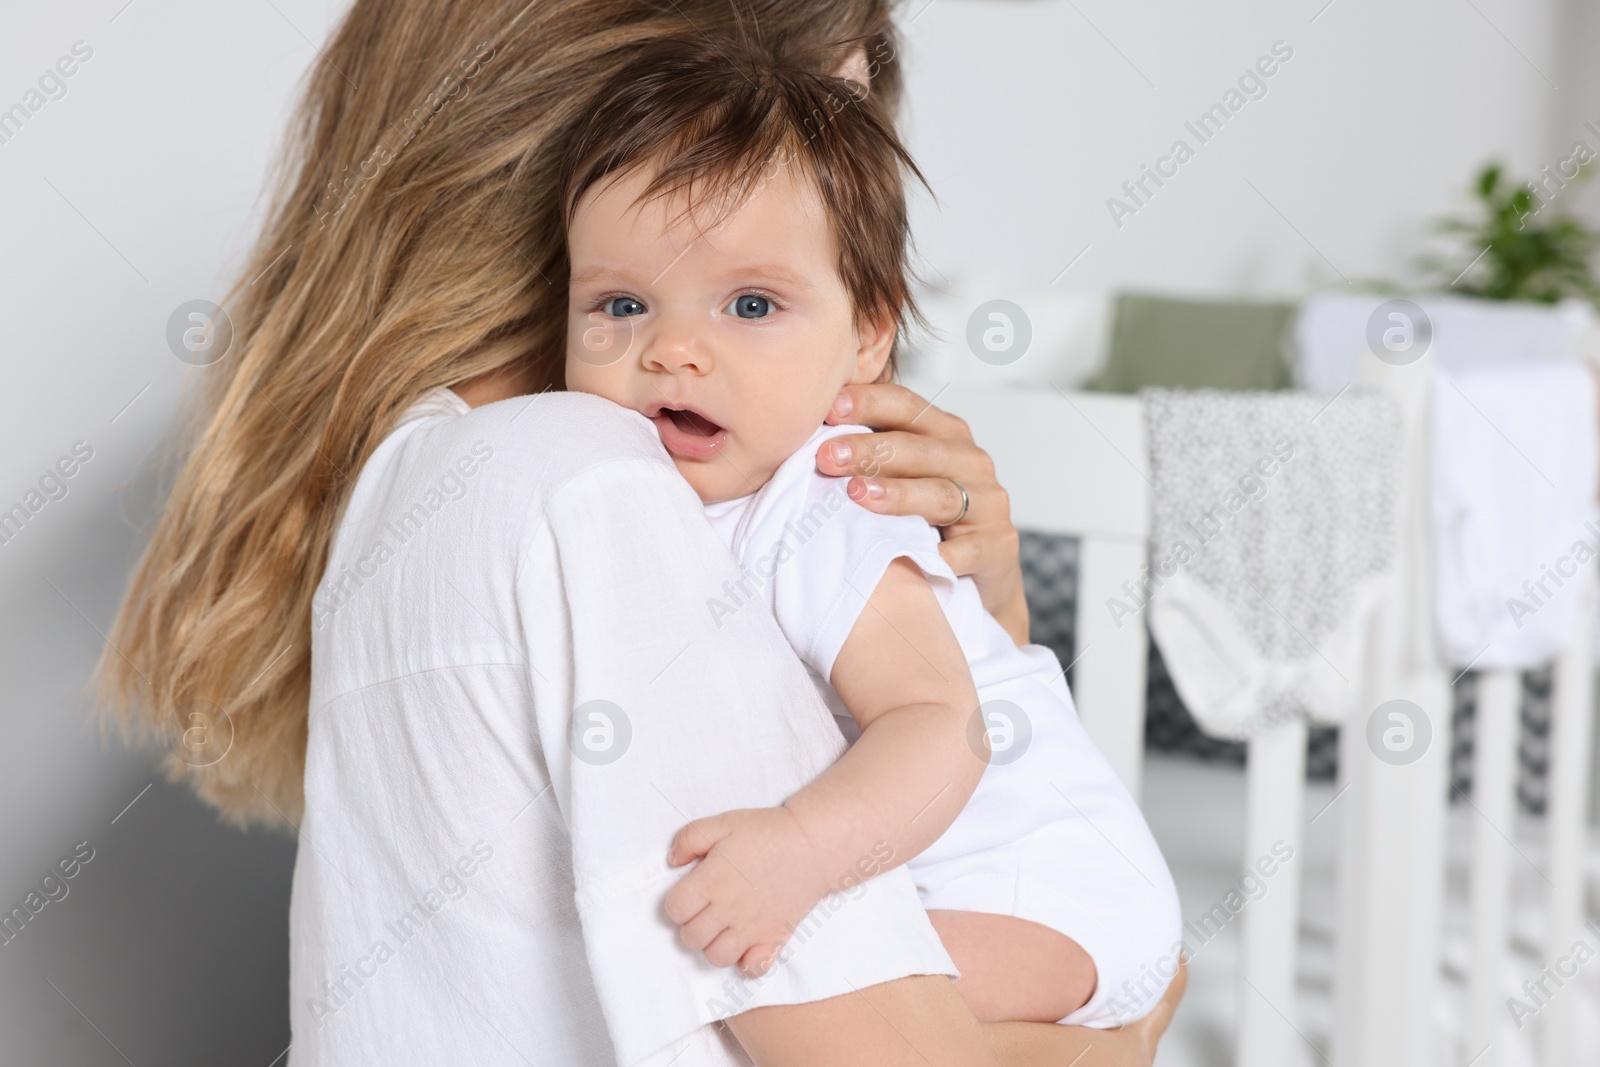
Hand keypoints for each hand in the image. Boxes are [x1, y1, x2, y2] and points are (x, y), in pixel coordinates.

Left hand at [665, 807, 833, 977]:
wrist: (811, 844)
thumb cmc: (766, 832)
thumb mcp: (722, 822)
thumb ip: (689, 838)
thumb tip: (672, 861)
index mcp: (711, 881)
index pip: (675, 910)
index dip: (678, 904)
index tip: (691, 894)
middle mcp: (727, 910)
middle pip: (691, 938)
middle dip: (692, 925)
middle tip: (706, 910)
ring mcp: (751, 927)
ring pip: (716, 957)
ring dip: (714, 945)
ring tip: (723, 928)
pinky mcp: (774, 937)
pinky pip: (754, 969)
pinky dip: (747, 963)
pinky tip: (748, 946)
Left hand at [816, 383, 1028, 644]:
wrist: (979, 582)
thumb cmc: (927, 522)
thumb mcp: (901, 478)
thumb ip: (867, 452)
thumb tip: (800, 429)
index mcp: (946, 435)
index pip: (907, 406)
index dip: (869, 402)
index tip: (827, 409)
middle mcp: (971, 461)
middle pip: (920, 449)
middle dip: (870, 449)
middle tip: (825, 458)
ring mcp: (989, 504)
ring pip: (940, 493)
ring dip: (897, 494)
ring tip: (856, 495)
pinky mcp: (997, 547)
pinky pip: (966, 550)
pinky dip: (938, 553)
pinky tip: (908, 556)